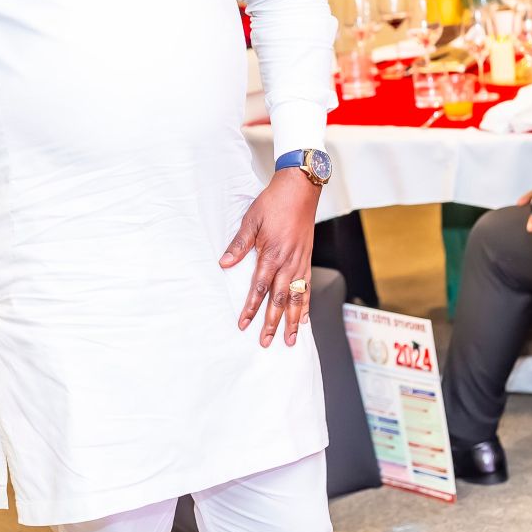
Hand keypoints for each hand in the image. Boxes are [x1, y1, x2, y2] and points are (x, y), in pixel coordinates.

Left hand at [219, 169, 319, 346]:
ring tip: (289, 339)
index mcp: (271, 253)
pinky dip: (305, 305)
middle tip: (266, 342)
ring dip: (291, 321)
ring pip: (296, 298)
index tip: (243, 324)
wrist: (299, 189)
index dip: (251, 308)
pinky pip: (307, 288)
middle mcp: (288, 262)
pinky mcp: (306, 259)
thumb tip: (224, 263)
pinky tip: (303, 319)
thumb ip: (239, 244)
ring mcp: (299, 262)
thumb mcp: (251, 220)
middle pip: (279, 299)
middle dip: (271, 323)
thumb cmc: (274, 202)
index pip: (259, 288)